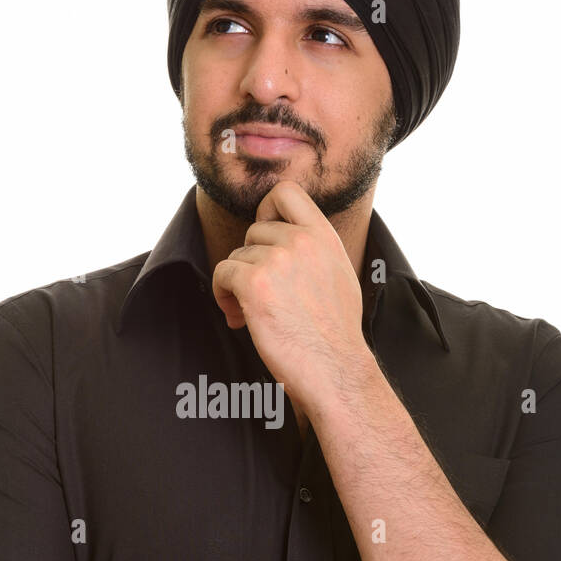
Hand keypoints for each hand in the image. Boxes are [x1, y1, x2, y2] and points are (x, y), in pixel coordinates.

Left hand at [211, 180, 370, 414]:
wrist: (335, 368)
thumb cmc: (336, 333)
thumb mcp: (339, 274)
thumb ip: (315, 250)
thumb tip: (287, 238)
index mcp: (324, 236)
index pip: (286, 192)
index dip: (266, 209)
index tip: (265, 238)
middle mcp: (301, 241)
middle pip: (254, 230)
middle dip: (251, 260)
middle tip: (259, 293)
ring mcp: (277, 260)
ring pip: (236, 256)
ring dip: (236, 283)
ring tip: (250, 312)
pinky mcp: (255, 283)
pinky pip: (221, 273)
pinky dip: (223, 295)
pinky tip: (238, 317)